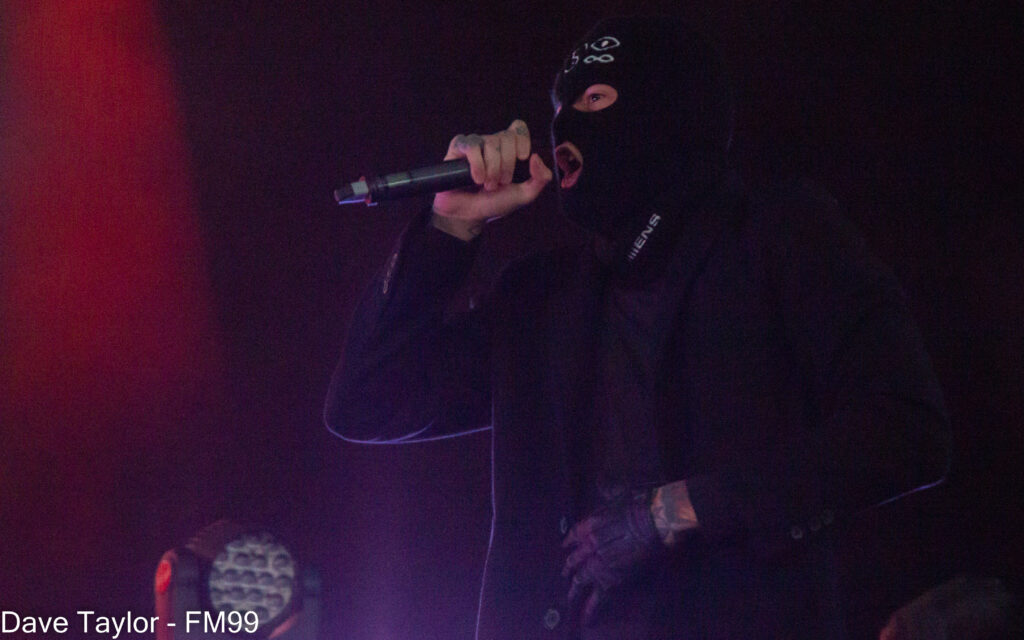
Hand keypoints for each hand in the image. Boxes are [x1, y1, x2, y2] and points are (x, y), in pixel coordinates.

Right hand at [431, 120, 551, 240]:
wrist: (469, 214)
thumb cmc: (495, 202)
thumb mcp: (525, 195)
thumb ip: (540, 179)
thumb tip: (536, 156)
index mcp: (510, 149)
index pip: (518, 128)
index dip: (522, 139)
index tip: (522, 158)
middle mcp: (493, 143)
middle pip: (507, 137)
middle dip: (507, 163)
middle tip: (501, 182)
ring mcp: (475, 144)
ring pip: (490, 142)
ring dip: (492, 168)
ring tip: (487, 184)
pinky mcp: (458, 147)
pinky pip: (471, 145)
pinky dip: (477, 164)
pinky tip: (476, 178)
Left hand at [561, 493, 661, 625]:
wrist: (656, 520)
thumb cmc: (641, 502)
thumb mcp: (620, 491)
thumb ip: (607, 488)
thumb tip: (601, 480)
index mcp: (590, 523)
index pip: (574, 534)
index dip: (569, 542)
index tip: (565, 547)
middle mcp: (589, 544)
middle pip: (574, 560)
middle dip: (568, 568)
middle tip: (564, 575)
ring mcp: (599, 563)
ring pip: (581, 579)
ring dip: (574, 589)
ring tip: (568, 598)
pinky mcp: (611, 579)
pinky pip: (598, 597)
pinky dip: (591, 608)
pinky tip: (584, 618)